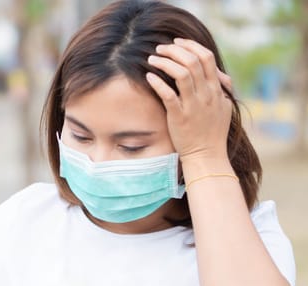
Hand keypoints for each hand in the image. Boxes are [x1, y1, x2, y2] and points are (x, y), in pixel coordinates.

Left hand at [146, 38, 232, 164]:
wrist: (207, 156)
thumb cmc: (213, 133)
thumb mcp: (224, 108)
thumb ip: (222, 90)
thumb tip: (220, 75)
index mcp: (216, 90)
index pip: (206, 57)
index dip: (191, 45)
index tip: (177, 42)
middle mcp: (206, 94)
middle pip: (192, 61)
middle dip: (175, 50)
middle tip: (160, 48)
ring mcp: (193, 105)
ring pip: (181, 74)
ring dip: (165, 62)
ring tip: (152, 59)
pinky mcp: (180, 117)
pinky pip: (168, 94)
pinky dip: (158, 82)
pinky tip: (149, 76)